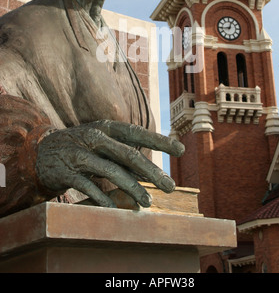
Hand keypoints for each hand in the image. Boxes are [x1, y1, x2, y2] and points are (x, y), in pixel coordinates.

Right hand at [36, 120, 184, 208]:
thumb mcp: (101, 142)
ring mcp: (80, 154)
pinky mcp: (67, 172)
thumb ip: (122, 152)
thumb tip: (149, 170)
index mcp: (106, 128)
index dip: (159, 140)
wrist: (40, 152)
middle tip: (170, 186)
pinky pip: (89, 187)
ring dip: (132, 189)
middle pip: (128, 155)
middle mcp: (94, 137)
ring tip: (147, 202)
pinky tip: (116, 208)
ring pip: (112, 171)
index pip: (137, 132)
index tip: (181, 150)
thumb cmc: (80, 147)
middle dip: (152, 172)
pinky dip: (103, 197)